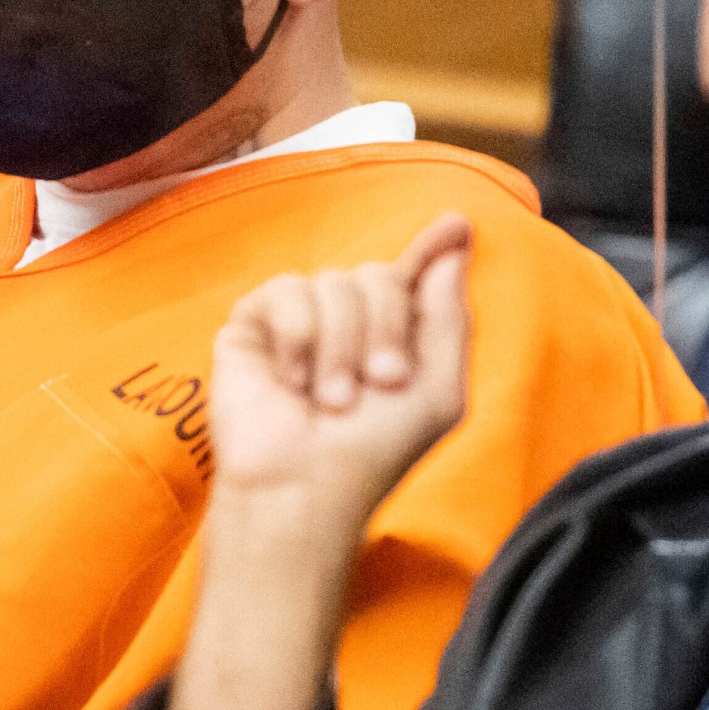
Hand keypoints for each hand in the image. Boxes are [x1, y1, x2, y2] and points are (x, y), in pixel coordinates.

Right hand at [208, 212, 472, 526]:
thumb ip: (447, 316)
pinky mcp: (253, 323)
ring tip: (329, 399)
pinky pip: (286, 291)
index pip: (412, 277)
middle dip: (385, 329)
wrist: (305, 483)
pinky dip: (297, 338)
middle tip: (377, 383)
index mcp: (393, 336)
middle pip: (378, 275)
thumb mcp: (437, 392)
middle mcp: (347, 321)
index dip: (432, 249)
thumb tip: (454, 242)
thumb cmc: (372, 453)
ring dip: (340, 347)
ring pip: (333, 283)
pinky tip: (291, 381)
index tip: (455, 225)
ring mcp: (299, 320)